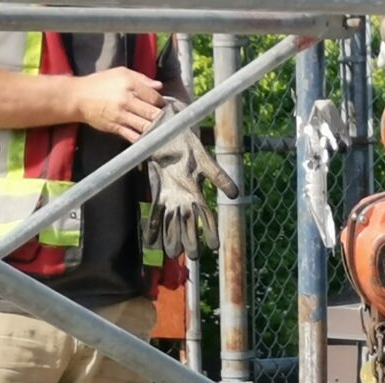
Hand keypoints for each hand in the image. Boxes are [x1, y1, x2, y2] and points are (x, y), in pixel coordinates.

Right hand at [71, 67, 161, 140]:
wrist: (78, 97)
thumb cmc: (100, 83)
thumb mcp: (120, 73)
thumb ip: (141, 79)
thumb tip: (159, 86)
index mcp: (129, 84)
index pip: (154, 96)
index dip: (162, 102)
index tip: (164, 106)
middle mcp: (127, 100)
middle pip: (153, 112)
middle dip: (162, 117)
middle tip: (167, 119)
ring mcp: (121, 115)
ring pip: (146, 126)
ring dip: (155, 129)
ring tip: (160, 129)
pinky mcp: (116, 127)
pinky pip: (133, 136)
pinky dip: (143, 139)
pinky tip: (148, 139)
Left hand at [143, 123, 234, 261]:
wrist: (168, 125)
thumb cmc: (187, 138)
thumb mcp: (204, 158)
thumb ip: (218, 177)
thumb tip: (234, 196)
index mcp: (197, 189)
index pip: (206, 216)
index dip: (209, 231)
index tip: (214, 248)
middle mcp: (186, 194)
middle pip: (189, 222)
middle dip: (190, 239)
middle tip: (193, 257)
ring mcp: (172, 194)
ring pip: (173, 221)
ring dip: (172, 237)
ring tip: (172, 254)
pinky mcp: (159, 189)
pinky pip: (155, 211)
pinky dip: (153, 226)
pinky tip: (149, 242)